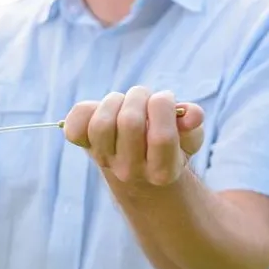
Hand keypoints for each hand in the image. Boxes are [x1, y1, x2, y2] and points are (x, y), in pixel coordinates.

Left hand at [62, 87, 204, 186]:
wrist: (137, 168)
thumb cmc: (167, 144)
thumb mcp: (188, 136)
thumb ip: (193, 124)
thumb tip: (192, 115)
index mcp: (162, 171)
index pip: (161, 137)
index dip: (164, 106)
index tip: (165, 98)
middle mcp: (129, 171)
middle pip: (130, 123)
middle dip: (140, 97)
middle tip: (144, 97)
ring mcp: (104, 160)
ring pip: (101, 123)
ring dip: (115, 101)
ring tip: (125, 102)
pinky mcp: (84, 147)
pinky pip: (74, 127)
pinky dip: (86, 110)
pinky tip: (102, 110)